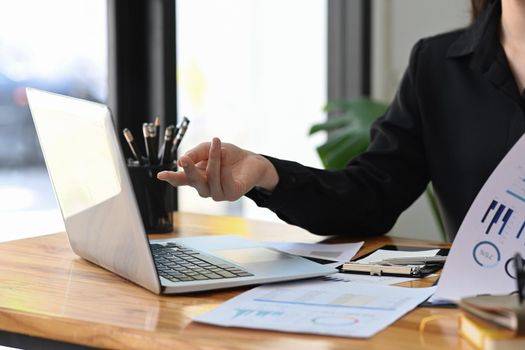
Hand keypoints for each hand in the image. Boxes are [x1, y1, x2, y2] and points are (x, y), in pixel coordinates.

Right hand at [157, 137, 278, 200]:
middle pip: (193, 183)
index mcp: (198, 177)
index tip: (160, 175)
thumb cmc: (229, 155)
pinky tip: (227, 163)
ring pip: (210, 181)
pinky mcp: (232, 194)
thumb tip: (181, 161)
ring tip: (216, 146)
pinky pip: (224, 185)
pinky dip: (224, 172)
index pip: (182, 179)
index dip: (172, 177)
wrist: (252, 160)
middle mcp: (206, 187)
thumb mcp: (210, 148)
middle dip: (189, 171)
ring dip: (212, 163)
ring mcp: (218, 193)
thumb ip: (196, 153)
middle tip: (184, 160)